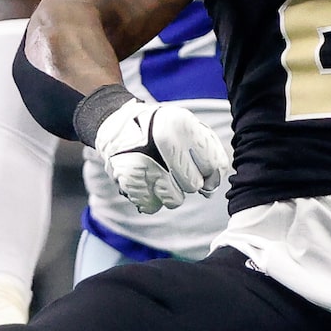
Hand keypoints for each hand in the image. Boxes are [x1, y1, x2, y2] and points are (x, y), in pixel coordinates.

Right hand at [91, 96, 228, 211]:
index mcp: (182, 124)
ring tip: (159, 173)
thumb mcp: (187, 126)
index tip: (203, 171)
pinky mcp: (128, 179)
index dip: (212, 173)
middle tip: (175, 168)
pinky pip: (152, 205)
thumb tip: (210, 189)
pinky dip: (150, 197)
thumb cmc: (160, 129)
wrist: (117, 124)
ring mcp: (144, 162)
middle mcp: (164, 141)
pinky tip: (146, 180)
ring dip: (170, 192)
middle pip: (193, 185)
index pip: (213, 164)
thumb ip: (208, 153)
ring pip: (174, 200)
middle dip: (189, 181)